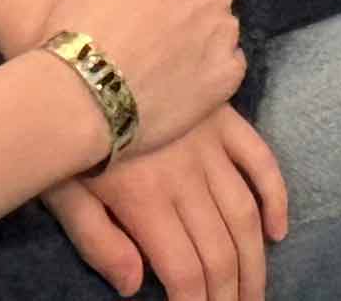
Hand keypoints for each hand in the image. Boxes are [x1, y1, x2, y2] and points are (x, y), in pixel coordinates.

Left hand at [42, 111, 289, 300]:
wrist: (80, 62)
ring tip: (256, 292)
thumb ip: (98, 241)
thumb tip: (135, 286)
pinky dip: (275, 195)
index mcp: (145, 200)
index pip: (185, 270)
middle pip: (220, 251)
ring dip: (255, 260)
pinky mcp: (221, 117)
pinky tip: (277, 229)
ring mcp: (208, 144)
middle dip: (231, 294)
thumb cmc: (64, 137)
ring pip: (244, 213)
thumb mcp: (63, 193)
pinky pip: (260, 158)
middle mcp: (185, 176)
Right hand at [50, 0, 246, 149]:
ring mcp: (227, 33)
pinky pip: (224, 65)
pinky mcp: (229, 76)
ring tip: (158, 62)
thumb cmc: (83, 23)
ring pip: (216, 28)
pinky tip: (176, 81)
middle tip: (144, 32)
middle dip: (183, 4)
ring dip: (196, 36)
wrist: (86, 97)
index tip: (134, 1)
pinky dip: (206, 71)